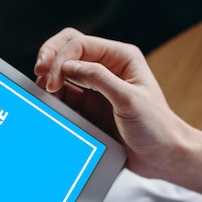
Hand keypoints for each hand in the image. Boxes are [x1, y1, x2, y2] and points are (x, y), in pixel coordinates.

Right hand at [34, 28, 191, 178]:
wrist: (163, 157)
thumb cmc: (156, 128)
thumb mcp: (129, 100)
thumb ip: (99, 79)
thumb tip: (68, 66)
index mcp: (121, 58)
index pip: (80, 44)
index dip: (60, 58)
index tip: (51, 81)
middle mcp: (108, 67)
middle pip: (68, 50)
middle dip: (50, 60)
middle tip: (38, 76)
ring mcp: (96, 87)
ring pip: (62, 73)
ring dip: (49, 80)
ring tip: (43, 94)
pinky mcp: (90, 106)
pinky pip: (65, 95)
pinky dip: (54, 98)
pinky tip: (50, 105)